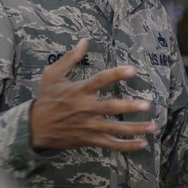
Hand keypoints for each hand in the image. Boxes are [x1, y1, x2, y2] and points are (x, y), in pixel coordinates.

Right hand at [29, 39, 156, 150]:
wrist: (34, 128)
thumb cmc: (46, 99)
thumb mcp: (53, 75)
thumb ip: (70, 58)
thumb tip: (84, 40)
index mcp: (78, 91)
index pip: (100, 81)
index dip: (116, 75)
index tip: (133, 70)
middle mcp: (85, 109)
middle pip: (109, 108)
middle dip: (128, 107)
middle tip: (147, 105)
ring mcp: (88, 126)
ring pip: (114, 129)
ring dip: (134, 129)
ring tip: (153, 126)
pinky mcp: (89, 139)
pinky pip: (110, 144)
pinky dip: (126, 146)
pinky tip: (142, 144)